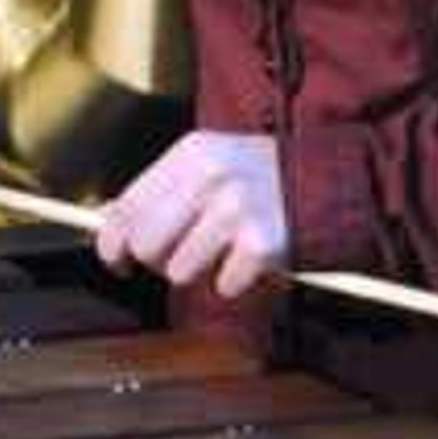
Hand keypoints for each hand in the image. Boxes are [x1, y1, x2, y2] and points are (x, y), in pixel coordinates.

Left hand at [90, 125, 291, 305]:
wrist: (331, 181)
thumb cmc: (261, 178)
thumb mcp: (209, 164)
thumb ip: (161, 190)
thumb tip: (106, 221)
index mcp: (190, 153)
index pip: (126, 207)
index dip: (111, 244)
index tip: (115, 261)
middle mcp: (210, 175)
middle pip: (146, 244)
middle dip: (156, 262)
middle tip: (179, 258)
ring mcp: (236, 207)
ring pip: (180, 271)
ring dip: (199, 272)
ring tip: (223, 251)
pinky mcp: (262, 242)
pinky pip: (223, 285)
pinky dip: (233, 282)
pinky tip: (248, 260)